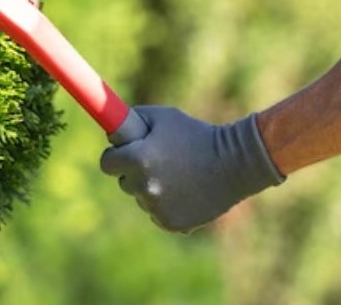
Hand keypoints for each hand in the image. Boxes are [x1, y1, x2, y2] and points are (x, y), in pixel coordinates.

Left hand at [100, 107, 284, 232]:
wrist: (233, 164)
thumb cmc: (196, 135)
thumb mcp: (165, 116)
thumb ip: (134, 119)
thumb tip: (114, 130)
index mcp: (138, 159)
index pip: (107, 163)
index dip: (115, 156)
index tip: (123, 153)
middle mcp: (144, 186)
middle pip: (124, 182)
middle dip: (134, 172)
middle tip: (157, 162)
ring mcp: (157, 208)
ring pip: (142, 198)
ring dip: (152, 189)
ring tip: (179, 176)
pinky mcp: (171, 223)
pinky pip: (157, 214)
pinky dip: (167, 205)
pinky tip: (186, 192)